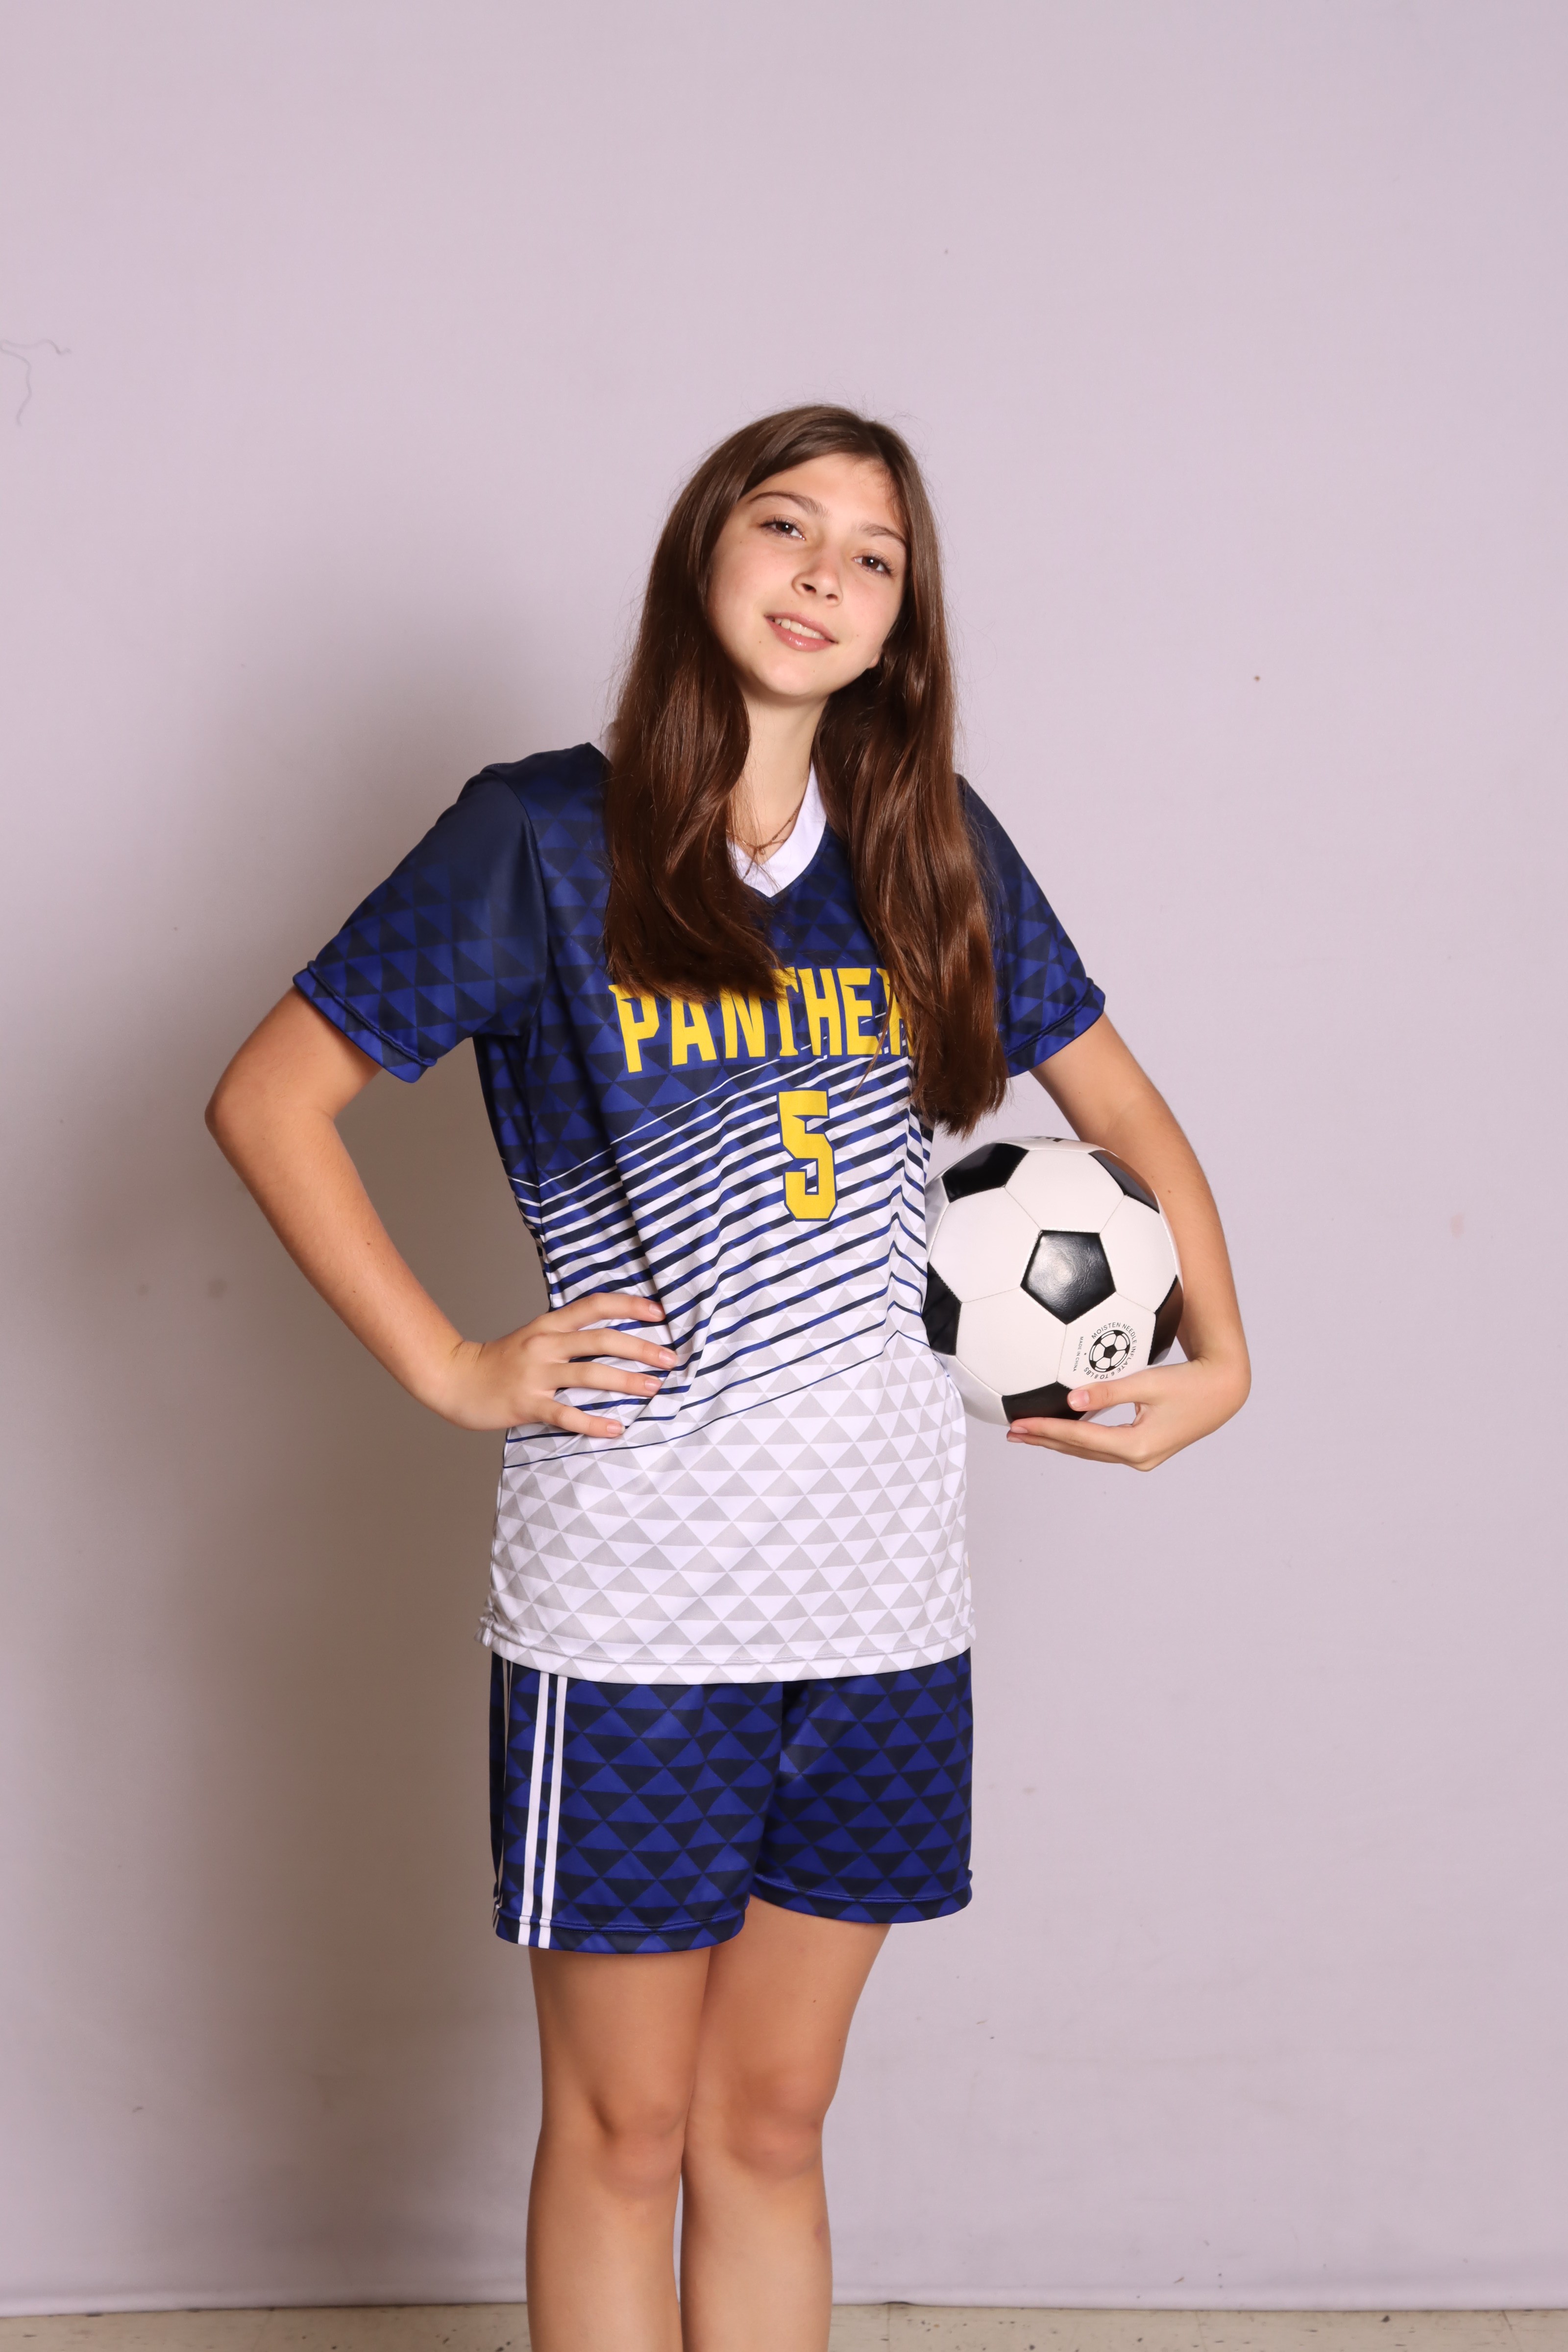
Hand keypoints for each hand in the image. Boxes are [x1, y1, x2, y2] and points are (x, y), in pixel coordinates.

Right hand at [430, 1292, 675, 1436]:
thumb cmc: (499, 1361)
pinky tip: (615, 1429)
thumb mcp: (533, 1336)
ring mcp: (536, 1375)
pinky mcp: (527, 1404)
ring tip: (654, 1389)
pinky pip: (566, 1414)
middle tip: (669, 1359)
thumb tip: (610, 1336)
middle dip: (640, 1348)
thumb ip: (566, 1334)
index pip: (594, 1306)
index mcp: (548, 1324)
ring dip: (626, 1382)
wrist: (455, 1379)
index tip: (659, 1312)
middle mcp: (544, 1344)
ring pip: (589, 1375)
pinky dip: (593, 1423)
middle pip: (601, 1340)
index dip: (628, 1305)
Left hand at [1005, 1351, 1249, 1471]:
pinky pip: (1104, 1447)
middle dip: (1045, 1440)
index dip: (1047, 1429)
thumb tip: (1071, 1398)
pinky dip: (1081, 1439)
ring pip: (1091, 1451)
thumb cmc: (1190, 1382)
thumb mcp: (1148, 1382)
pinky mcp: (1147, 1450)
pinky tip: (1065, 1430)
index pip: (1080, 1437)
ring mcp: (1143, 1458)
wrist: (1223, 1392)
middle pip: (1080, 1450)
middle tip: (1012, 1433)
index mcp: (1137, 1445)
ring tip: (1030, 1434)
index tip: (1018, 1424)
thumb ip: (1109, 1390)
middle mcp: (1138, 1458)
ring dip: (1060, 1441)